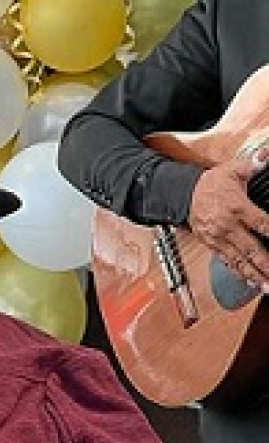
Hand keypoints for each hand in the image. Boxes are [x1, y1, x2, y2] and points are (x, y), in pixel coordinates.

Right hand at [189, 154, 268, 289]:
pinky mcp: (214, 246)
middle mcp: (228, 227)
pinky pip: (229, 263)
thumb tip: (265, 156)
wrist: (182, 195)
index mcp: (237, 207)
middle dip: (267, 265)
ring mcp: (220, 239)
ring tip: (268, 286)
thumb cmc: (209, 184)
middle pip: (253, 250)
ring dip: (256, 276)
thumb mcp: (231, 170)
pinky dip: (241, 275)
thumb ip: (252, 164)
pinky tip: (252, 282)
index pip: (263, 224)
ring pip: (241, 262)